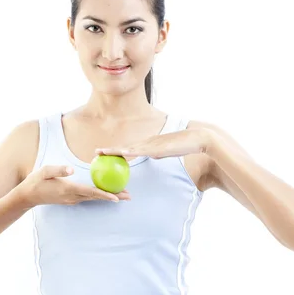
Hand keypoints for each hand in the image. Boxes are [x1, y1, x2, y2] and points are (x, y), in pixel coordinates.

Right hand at [18, 165, 130, 206]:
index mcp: (68, 189)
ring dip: (108, 197)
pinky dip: (99, 195)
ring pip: (93, 198)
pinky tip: (105, 191)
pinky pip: (88, 197)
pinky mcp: (70, 199)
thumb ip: (58, 170)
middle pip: (96, 197)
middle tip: (129, 196)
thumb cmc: (36, 181)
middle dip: (113, 197)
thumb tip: (71, 169)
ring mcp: (72, 200)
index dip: (104, 195)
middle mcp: (72, 197)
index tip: (117, 197)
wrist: (28, 196)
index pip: (90, 192)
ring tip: (123, 195)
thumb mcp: (45, 171)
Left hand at [95, 128, 210, 159]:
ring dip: (114, 150)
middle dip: (109, 150)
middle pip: (125, 147)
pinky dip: (130, 152)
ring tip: (101, 152)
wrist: (197, 138)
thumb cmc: (183, 146)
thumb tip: (152, 156)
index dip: (115, 151)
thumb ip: (157, 153)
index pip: (128, 148)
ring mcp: (151, 144)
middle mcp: (147, 143)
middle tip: (96, 152)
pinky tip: (121, 153)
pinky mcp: (157, 147)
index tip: (103, 153)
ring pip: (129, 148)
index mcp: (148, 144)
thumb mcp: (166, 152)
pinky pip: (141, 151)